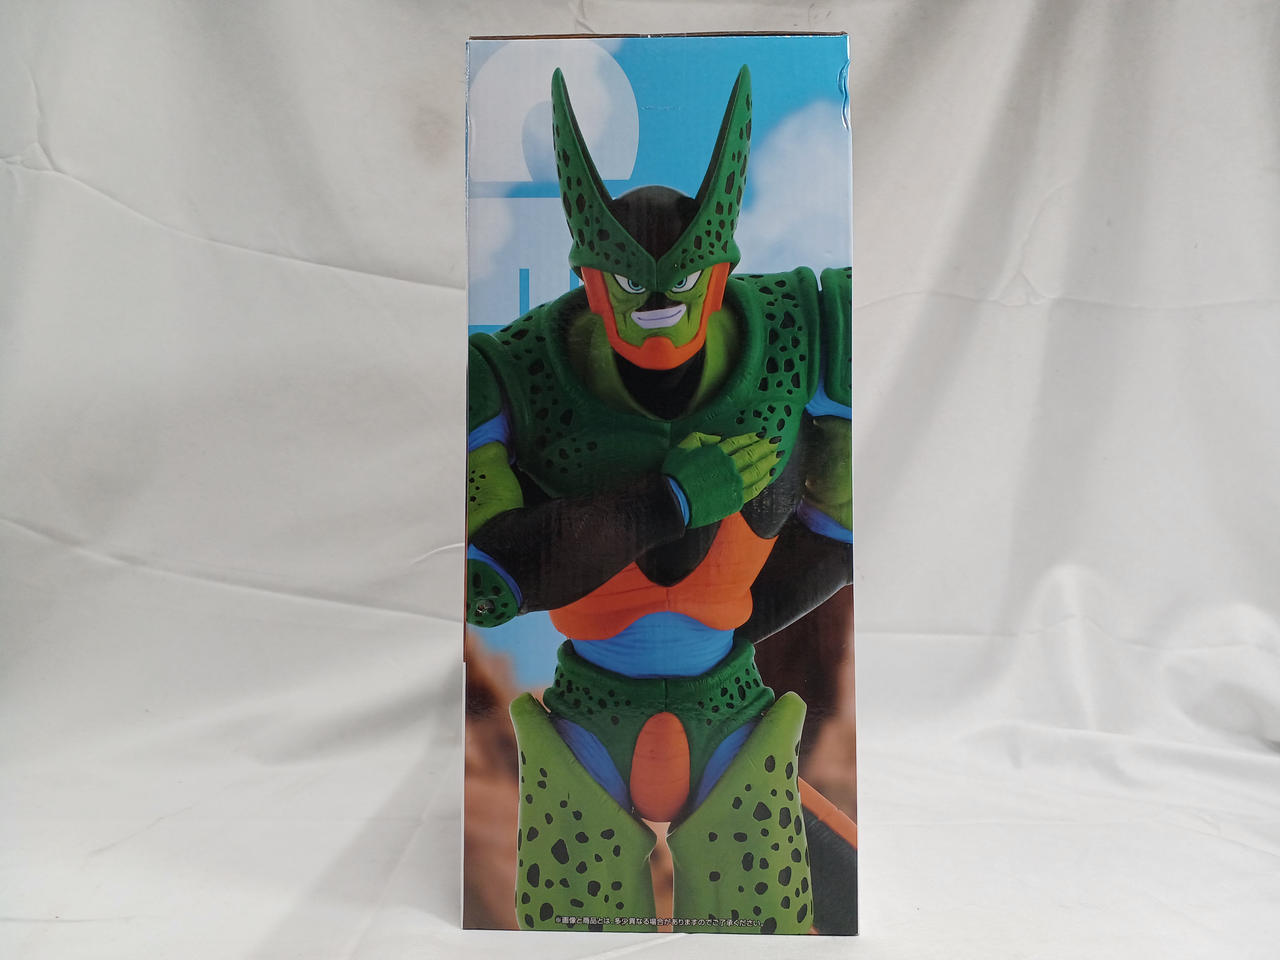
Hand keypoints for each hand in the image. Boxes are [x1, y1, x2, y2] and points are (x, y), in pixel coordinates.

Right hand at [662, 431, 780, 527]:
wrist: (675, 501)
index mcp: (718, 452)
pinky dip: (764, 481)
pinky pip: (755, 488)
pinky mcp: (736, 500)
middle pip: (752, 454)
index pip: (740, 442)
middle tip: (776, 442)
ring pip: (757, 470)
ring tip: (777, 456)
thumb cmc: (676, 474)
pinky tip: (769, 475)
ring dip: (769, 462)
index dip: (752, 438)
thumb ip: (702, 437)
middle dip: (766, 447)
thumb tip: (719, 437)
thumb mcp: (683, 447)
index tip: (762, 435)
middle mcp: (730, 466)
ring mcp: (735, 484)